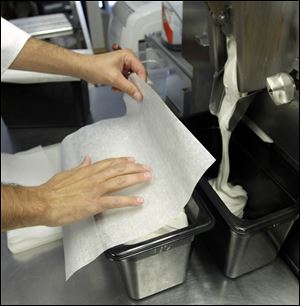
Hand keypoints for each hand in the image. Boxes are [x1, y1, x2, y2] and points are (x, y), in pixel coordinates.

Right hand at [34, 156, 150, 226]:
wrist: (43, 202)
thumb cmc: (52, 190)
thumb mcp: (67, 174)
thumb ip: (80, 167)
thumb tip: (87, 159)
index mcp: (88, 171)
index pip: (109, 163)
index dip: (123, 161)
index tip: (132, 160)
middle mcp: (95, 178)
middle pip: (119, 170)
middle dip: (134, 168)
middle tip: (146, 168)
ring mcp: (96, 190)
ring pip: (120, 181)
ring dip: (136, 178)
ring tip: (147, 177)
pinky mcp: (95, 204)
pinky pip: (116, 201)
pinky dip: (129, 201)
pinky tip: (139, 201)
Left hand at [81, 49, 146, 100]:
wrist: (83, 69)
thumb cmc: (94, 67)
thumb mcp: (114, 79)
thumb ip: (128, 88)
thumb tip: (138, 95)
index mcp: (128, 55)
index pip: (141, 70)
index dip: (141, 82)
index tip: (141, 92)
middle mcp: (127, 59)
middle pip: (138, 75)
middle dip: (132, 85)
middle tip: (129, 91)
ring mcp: (123, 65)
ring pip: (132, 79)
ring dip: (125, 86)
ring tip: (117, 87)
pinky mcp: (120, 71)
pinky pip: (126, 81)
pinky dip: (121, 86)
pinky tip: (115, 87)